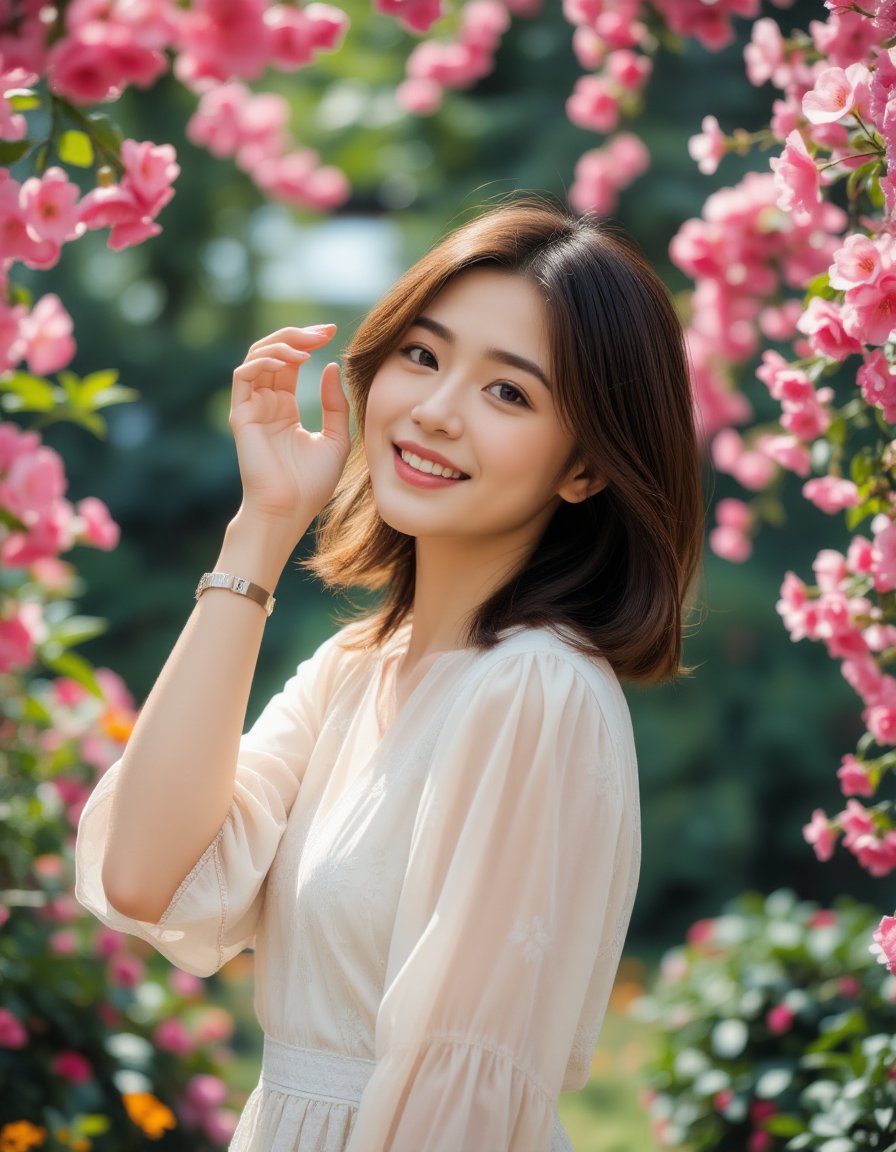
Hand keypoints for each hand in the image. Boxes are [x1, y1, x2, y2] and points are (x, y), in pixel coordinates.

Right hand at [229, 325, 350, 531]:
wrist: (289, 511)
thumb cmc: (311, 485)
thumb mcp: (336, 438)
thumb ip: (335, 404)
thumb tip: (329, 366)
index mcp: (284, 409)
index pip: (291, 363)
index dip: (308, 342)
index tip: (332, 332)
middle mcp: (265, 404)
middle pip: (273, 352)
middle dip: (298, 335)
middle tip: (324, 331)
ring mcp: (251, 408)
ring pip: (257, 357)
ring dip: (282, 343)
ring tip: (308, 346)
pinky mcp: (241, 415)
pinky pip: (244, 375)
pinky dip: (264, 360)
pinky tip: (290, 361)